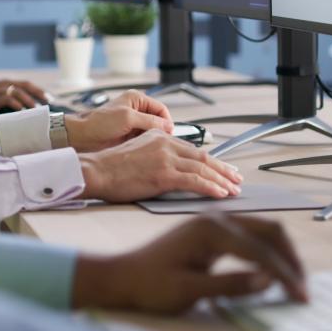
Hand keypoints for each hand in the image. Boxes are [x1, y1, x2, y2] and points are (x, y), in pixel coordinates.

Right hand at [0, 79, 49, 110]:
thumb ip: (9, 101)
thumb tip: (24, 111)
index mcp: (6, 83)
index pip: (26, 84)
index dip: (39, 90)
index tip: (49, 98)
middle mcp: (4, 83)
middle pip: (26, 84)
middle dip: (39, 92)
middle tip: (49, 101)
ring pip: (19, 91)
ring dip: (30, 100)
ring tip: (37, 109)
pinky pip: (9, 98)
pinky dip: (17, 104)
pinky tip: (23, 111)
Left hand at [63, 89, 172, 150]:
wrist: (83, 137)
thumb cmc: (99, 123)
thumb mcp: (127, 118)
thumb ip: (149, 120)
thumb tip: (167, 126)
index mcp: (136, 99)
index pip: (161, 109)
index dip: (166, 121)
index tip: (169, 133)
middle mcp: (136, 110)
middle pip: (158, 121)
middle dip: (160, 131)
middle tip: (162, 142)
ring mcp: (133, 124)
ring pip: (152, 132)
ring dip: (153, 139)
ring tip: (152, 146)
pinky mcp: (129, 136)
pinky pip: (144, 140)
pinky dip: (146, 144)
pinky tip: (145, 149)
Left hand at [71, 212, 307, 313]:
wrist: (122, 278)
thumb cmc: (150, 286)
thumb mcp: (188, 291)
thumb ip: (229, 285)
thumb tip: (268, 280)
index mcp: (210, 230)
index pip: (261, 250)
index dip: (285, 274)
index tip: (301, 297)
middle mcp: (216, 219)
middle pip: (270, 232)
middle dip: (291, 260)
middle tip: (303, 291)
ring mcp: (215, 223)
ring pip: (263, 232)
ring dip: (282, 256)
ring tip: (293, 285)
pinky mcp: (213, 232)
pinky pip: (251, 238)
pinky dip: (267, 255)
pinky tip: (271, 276)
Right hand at [78, 130, 241, 201]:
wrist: (95, 171)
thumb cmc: (110, 168)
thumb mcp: (136, 152)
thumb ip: (156, 155)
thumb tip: (171, 170)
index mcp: (159, 136)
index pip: (192, 149)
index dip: (211, 161)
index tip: (223, 169)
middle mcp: (165, 143)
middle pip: (203, 157)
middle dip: (223, 169)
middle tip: (236, 179)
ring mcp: (165, 158)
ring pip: (202, 169)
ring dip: (222, 180)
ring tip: (233, 190)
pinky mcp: (163, 174)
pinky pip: (194, 181)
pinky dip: (211, 188)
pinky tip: (220, 194)